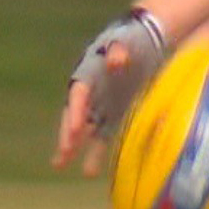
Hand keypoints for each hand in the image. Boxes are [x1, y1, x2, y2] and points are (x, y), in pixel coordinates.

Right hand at [51, 9, 168, 174]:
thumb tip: (115, 61)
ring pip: (85, 129)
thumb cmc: (134, 38)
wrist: (148, 38)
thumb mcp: (127, 40)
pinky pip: (104, 134)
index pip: (79, 95)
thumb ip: (119, 50)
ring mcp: (103, 103)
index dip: (75, 113)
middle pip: (75, 115)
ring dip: (74, 147)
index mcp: (90, 72)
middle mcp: (92, 91)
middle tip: (64, 154)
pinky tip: (90, 171)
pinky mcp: (116, 114)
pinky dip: (96, 151)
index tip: (73, 131)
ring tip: (60, 165)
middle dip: (68, 134)